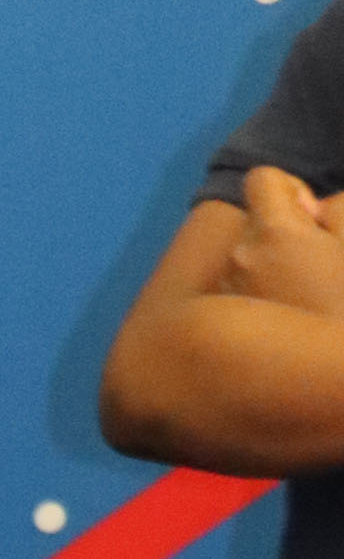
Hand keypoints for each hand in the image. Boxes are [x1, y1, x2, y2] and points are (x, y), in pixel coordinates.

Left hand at [222, 166, 343, 320]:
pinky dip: (260, 299)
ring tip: (306, 302)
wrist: (334, 378)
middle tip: (319, 265)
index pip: (263, 180)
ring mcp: (229, 295)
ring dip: (271, 268)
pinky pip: (241, 295)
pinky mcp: (225, 328)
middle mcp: (241, 257)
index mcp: (276, 231)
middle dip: (283, 235)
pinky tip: (288, 324)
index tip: (313, 219)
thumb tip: (316, 208)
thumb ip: (338, 210)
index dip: (290, 191)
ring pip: (248, 262)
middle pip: (256, 225)